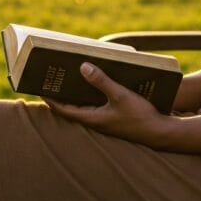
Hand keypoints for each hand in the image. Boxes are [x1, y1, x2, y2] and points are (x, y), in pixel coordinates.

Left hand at [45, 62, 169, 146]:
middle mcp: (96, 122)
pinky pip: (97, 106)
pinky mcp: (115, 119)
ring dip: (76, 95)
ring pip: (84, 108)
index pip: (63, 110)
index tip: (40, 88)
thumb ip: (101, 81)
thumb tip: (83, 67)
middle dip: (61, 95)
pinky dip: (91, 96)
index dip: (50, 99)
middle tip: (54, 80)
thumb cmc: (140, 116)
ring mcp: (105, 122)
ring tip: (72, 79)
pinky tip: (96, 85)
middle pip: (71, 109)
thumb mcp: (120, 95)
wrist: (160, 132)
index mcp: (92, 118)